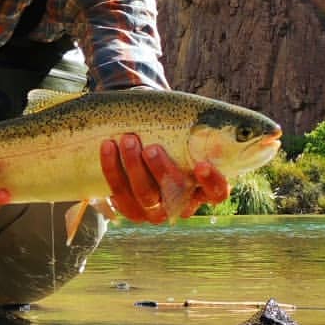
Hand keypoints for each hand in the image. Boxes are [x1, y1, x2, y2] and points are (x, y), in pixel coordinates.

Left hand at [100, 134, 228, 223]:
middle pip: (175, 193)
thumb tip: (202, 113)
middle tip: (151, 148)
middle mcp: (182, 204)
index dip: (211, 183)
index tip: (201, 165)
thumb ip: (196, 125)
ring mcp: (155, 211)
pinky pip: (119, 194)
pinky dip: (112, 169)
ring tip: (128, 140)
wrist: (139, 140)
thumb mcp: (186, 128)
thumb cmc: (170, 133)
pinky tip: (107, 147)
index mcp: (203, 187)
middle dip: (161, 170)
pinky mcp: (131, 210)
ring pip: (145, 195)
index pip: (216, 193)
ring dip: (134, 167)